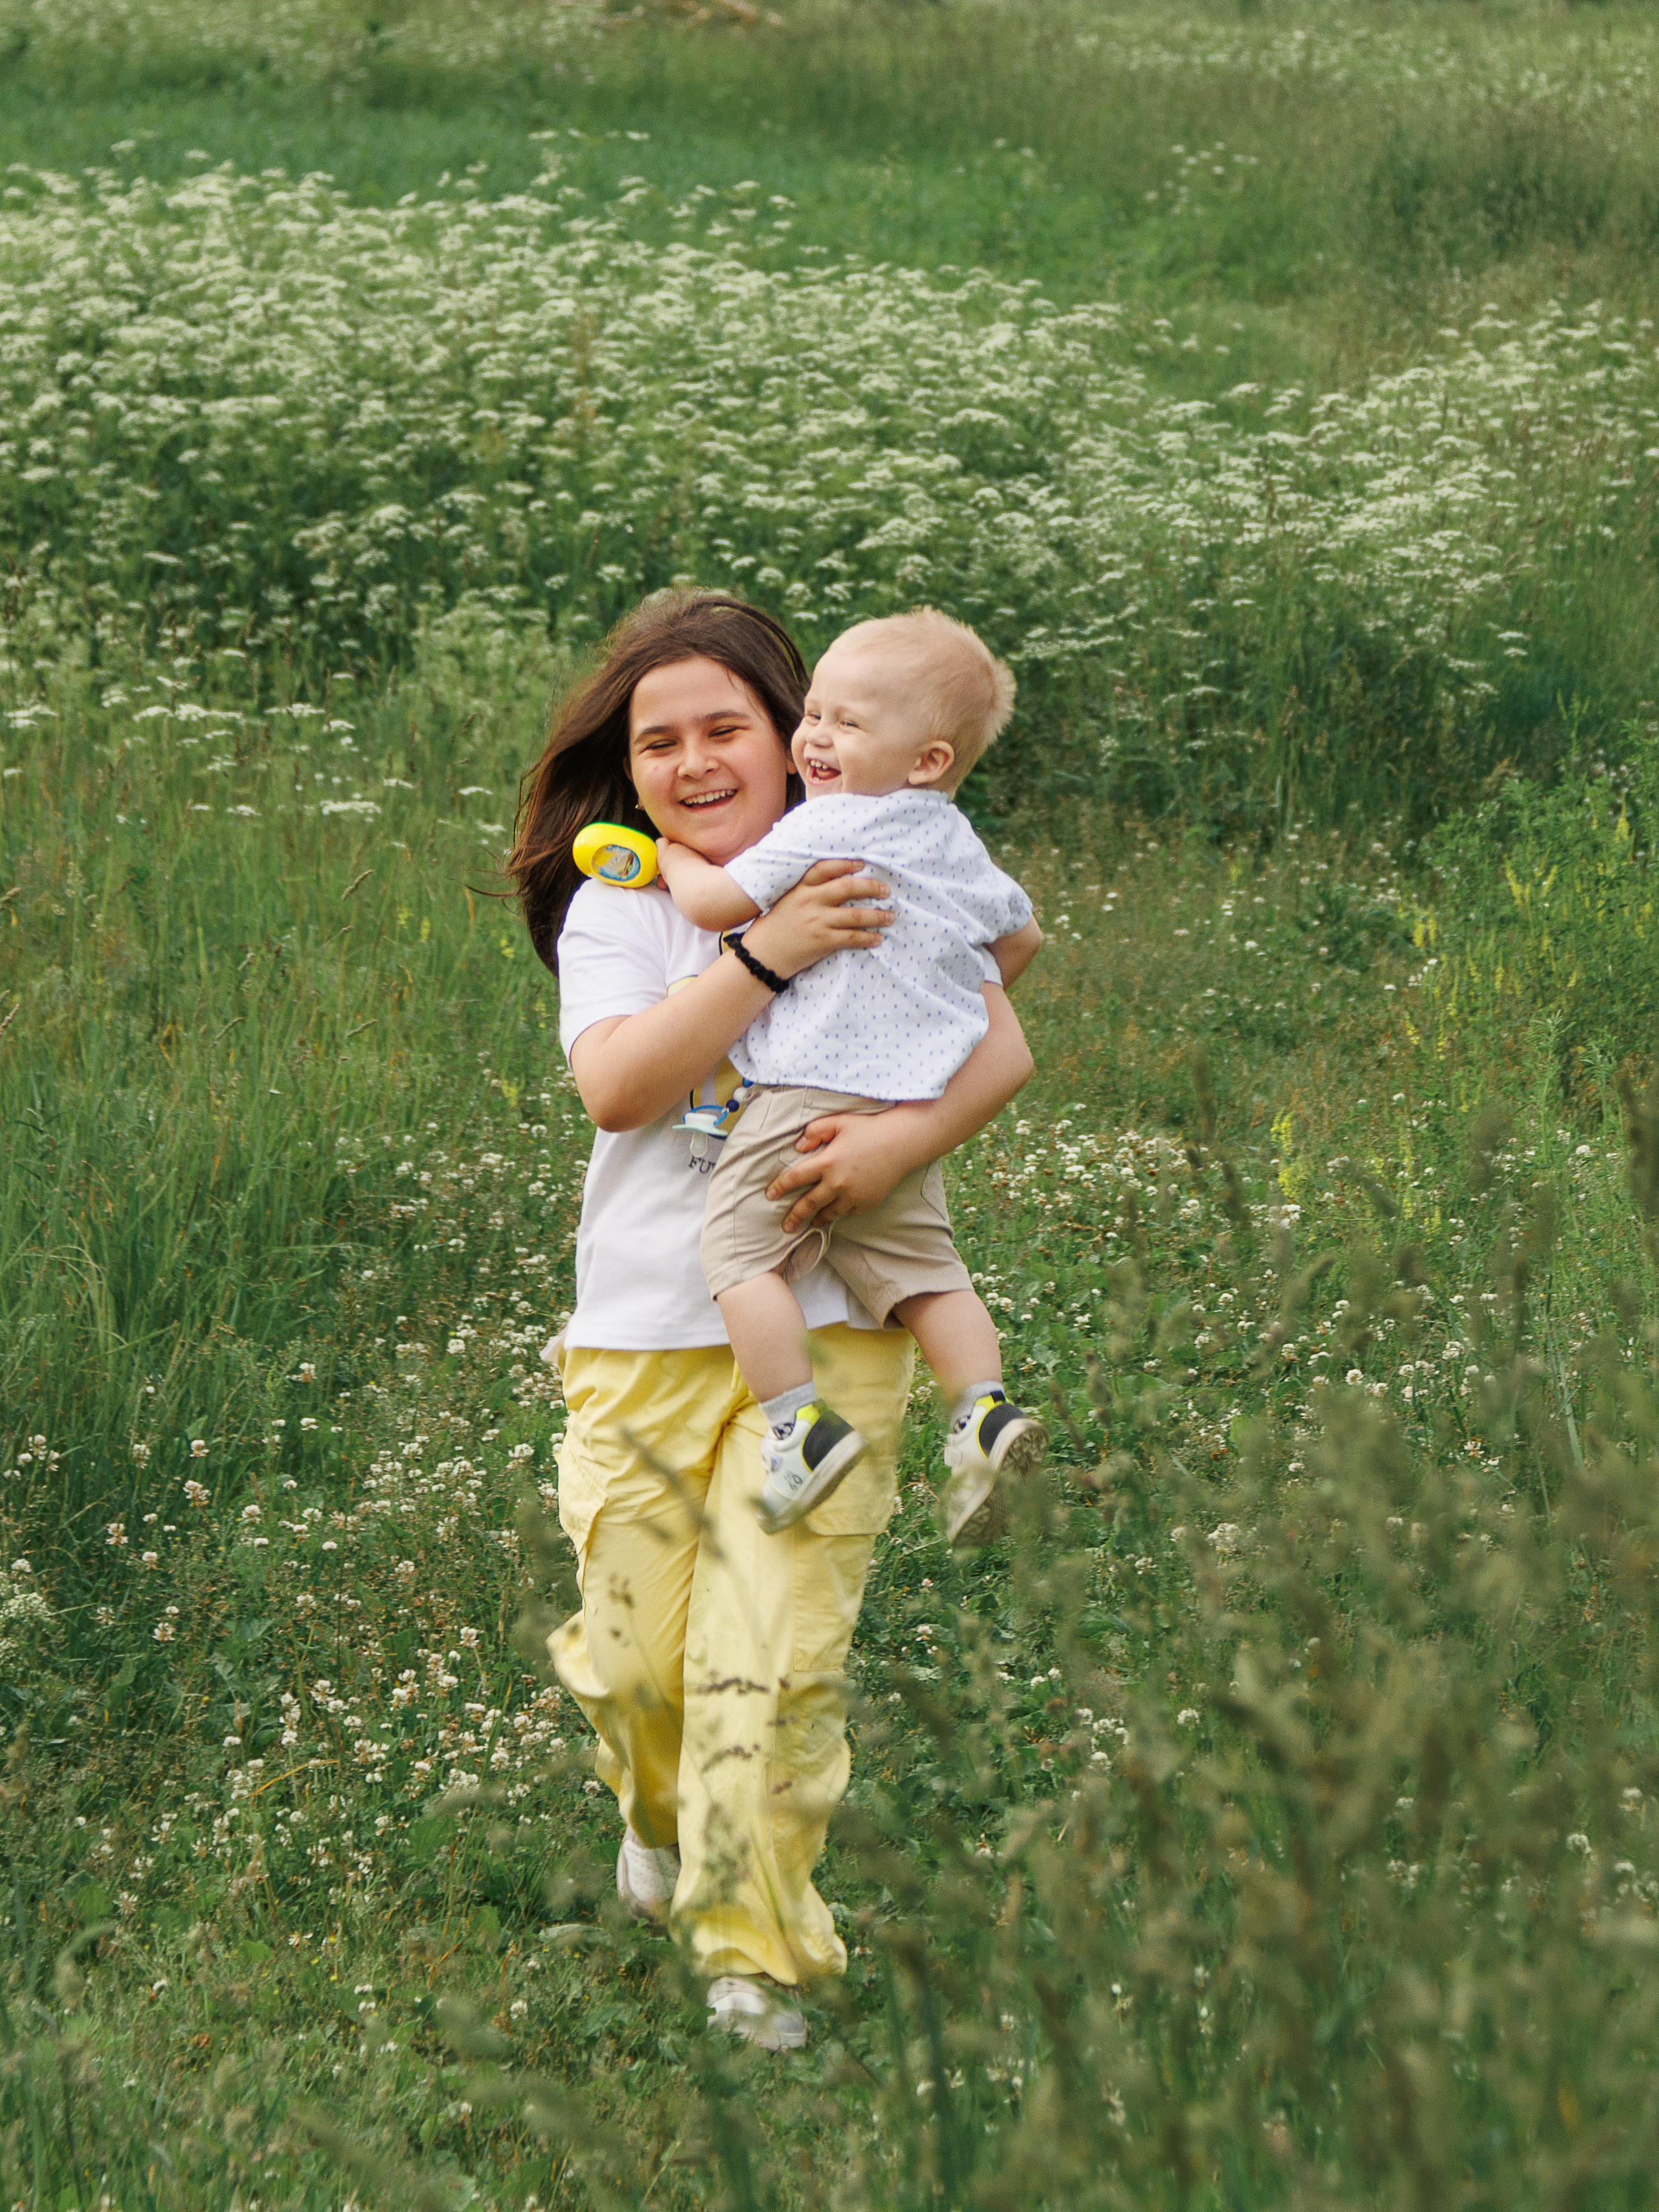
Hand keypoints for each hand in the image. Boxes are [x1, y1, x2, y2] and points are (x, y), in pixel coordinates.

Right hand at [744, 857, 892, 980]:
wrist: (762, 955)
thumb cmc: (774, 927)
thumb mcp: (786, 900)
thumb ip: (805, 890)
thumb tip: (830, 883)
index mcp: (800, 888)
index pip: (826, 869)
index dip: (846, 864)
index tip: (862, 864)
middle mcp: (810, 901)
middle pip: (847, 888)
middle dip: (871, 887)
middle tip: (885, 891)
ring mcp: (817, 922)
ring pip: (856, 915)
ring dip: (877, 915)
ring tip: (889, 916)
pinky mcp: (823, 941)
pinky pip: (852, 937)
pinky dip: (868, 937)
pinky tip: (878, 938)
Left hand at [766, 1108, 923, 1233]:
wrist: (903, 1143)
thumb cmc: (869, 1129)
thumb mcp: (839, 1122)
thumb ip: (815, 1131)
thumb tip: (798, 1147)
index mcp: (827, 1162)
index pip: (796, 1178)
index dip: (780, 1187)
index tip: (770, 1194)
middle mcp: (838, 1183)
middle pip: (809, 1204)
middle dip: (794, 1216)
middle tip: (785, 1226)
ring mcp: (853, 1196)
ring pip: (829, 1213)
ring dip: (816, 1218)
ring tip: (809, 1223)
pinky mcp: (867, 1203)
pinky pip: (848, 1212)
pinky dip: (839, 1212)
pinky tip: (833, 1213)